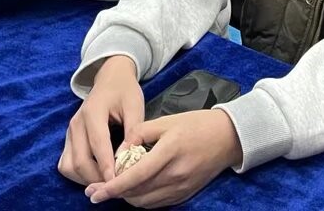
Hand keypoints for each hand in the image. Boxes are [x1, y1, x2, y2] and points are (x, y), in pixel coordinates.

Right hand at [59, 56, 145, 185]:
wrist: (110, 78)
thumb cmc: (125, 91)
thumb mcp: (135, 105)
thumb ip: (133, 130)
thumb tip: (127, 157)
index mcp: (93, 111)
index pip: (98, 144)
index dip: (107, 165)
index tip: (118, 181)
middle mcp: (76, 123)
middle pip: (80, 160)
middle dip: (97, 177)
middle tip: (116, 186)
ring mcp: (69, 132)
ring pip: (70, 166)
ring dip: (86, 179)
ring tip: (107, 182)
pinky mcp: (68, 139)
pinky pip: (66, 164)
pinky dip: (78, 175)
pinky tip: (96, 175)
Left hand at [84, 108, 242, 206]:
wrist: (228, 137)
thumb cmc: (197, 124)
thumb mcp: (166, 120)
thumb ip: (139, 134)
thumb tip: (119, 152)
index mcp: (170, 151)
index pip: (136, 175)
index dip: (113, 187)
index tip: (95, 191)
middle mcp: (176, 174)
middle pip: (137, 193)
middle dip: (114, 194)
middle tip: (97, 190)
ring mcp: (182, 187)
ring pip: (145, 201)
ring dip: (127, 197)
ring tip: (115, 188)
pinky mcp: (185, 194)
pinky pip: (157, 203)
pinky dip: (142, 198)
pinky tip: (135, 189)